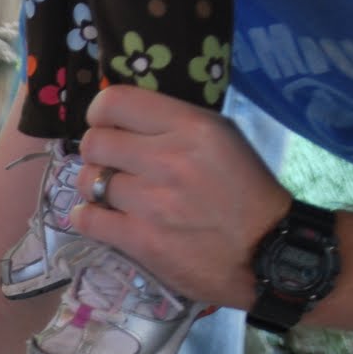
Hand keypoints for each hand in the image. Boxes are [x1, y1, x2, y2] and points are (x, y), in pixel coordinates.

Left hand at [72, 85, 292, 307]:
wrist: (267, 251)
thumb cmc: (246, 193)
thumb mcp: (223, 139)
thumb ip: (174, 125)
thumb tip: (125, 121)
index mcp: (191, 127)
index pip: (115, 102)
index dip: (100, 114)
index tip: (106, 126)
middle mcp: (167, 159)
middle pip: (94, 142)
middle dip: (97, 153)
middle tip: (111, 166)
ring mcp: (151, 201)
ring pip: (88, 180)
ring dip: (95, 187)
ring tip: (113, 195)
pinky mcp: (139, 239)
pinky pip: (85, 219)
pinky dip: (87, 217)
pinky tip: (102, 218)